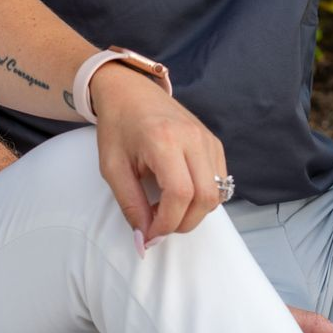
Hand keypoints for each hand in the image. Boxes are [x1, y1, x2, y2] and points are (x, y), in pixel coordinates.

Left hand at [91, 64, 227, 245]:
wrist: (129, 91)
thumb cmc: (117, 127)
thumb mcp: (112, 168)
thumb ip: (130, 205)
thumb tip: (145, 241)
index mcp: (164, 140)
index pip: (180, 194)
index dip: (167, 222)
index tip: (150, 233)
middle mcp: (192, 138)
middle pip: (205, 197)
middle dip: (184, 222)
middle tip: (159, 224)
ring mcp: (207, 138)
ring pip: (217, 193)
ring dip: (194, 212)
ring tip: (167, 208)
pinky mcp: (214, 142)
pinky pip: (219, 180)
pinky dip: (203, 197)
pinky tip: (179, 194)